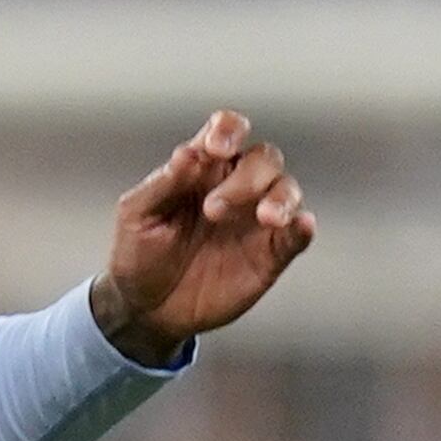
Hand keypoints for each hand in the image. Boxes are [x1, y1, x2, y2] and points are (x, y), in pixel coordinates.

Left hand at [91, 111, 315, 366]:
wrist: (146, 309)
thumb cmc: (138, 253)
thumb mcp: (137, 214)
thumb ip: (163, 183)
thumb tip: (190, 153)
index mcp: (203, 167)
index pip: (227, 131)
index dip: (228, 130)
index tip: (216, 148)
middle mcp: (236, 186)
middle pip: (263, 158)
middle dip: (245, 177)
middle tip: (212, 210)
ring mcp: (256, 220)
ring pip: (286, 190)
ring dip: (280, 199)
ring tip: (265, 217)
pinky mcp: (270, 254)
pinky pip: (296, 235)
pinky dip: (303, 228)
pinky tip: (302, 226)